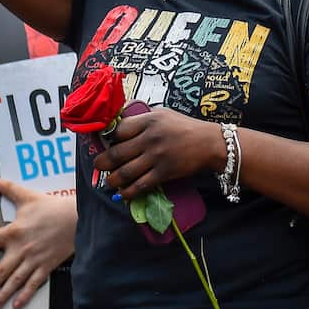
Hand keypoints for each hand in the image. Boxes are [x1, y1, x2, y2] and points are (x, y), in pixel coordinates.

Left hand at [0, 175, 75, 308]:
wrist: (76, 217)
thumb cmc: (51, 206)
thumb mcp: (27, 196)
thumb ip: (8, 188)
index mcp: (14, 231)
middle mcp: (21, 248)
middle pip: (1, 270)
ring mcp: (34, 259)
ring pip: (15, 280)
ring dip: (3, 294)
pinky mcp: (47, 265)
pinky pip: (34, 283)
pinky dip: (25, 295)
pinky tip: (17, 305)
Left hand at [94, 107, 220, 199]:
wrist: (210, 143)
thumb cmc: (185, 127)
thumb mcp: (163, 113)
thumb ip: (143, 117)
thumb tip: (121, 121)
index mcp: (148, 121)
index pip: (119, 130)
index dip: (110, 139)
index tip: (108, 144)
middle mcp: (149, 138)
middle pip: (117, 153)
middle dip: (103, 162)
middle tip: (99, 166)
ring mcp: (156, 157)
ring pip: (125, 172)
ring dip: (113, 180)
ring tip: (109, 182)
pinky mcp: (164, 172)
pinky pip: (140, 185)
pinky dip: (128, 192)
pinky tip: (123, 194)